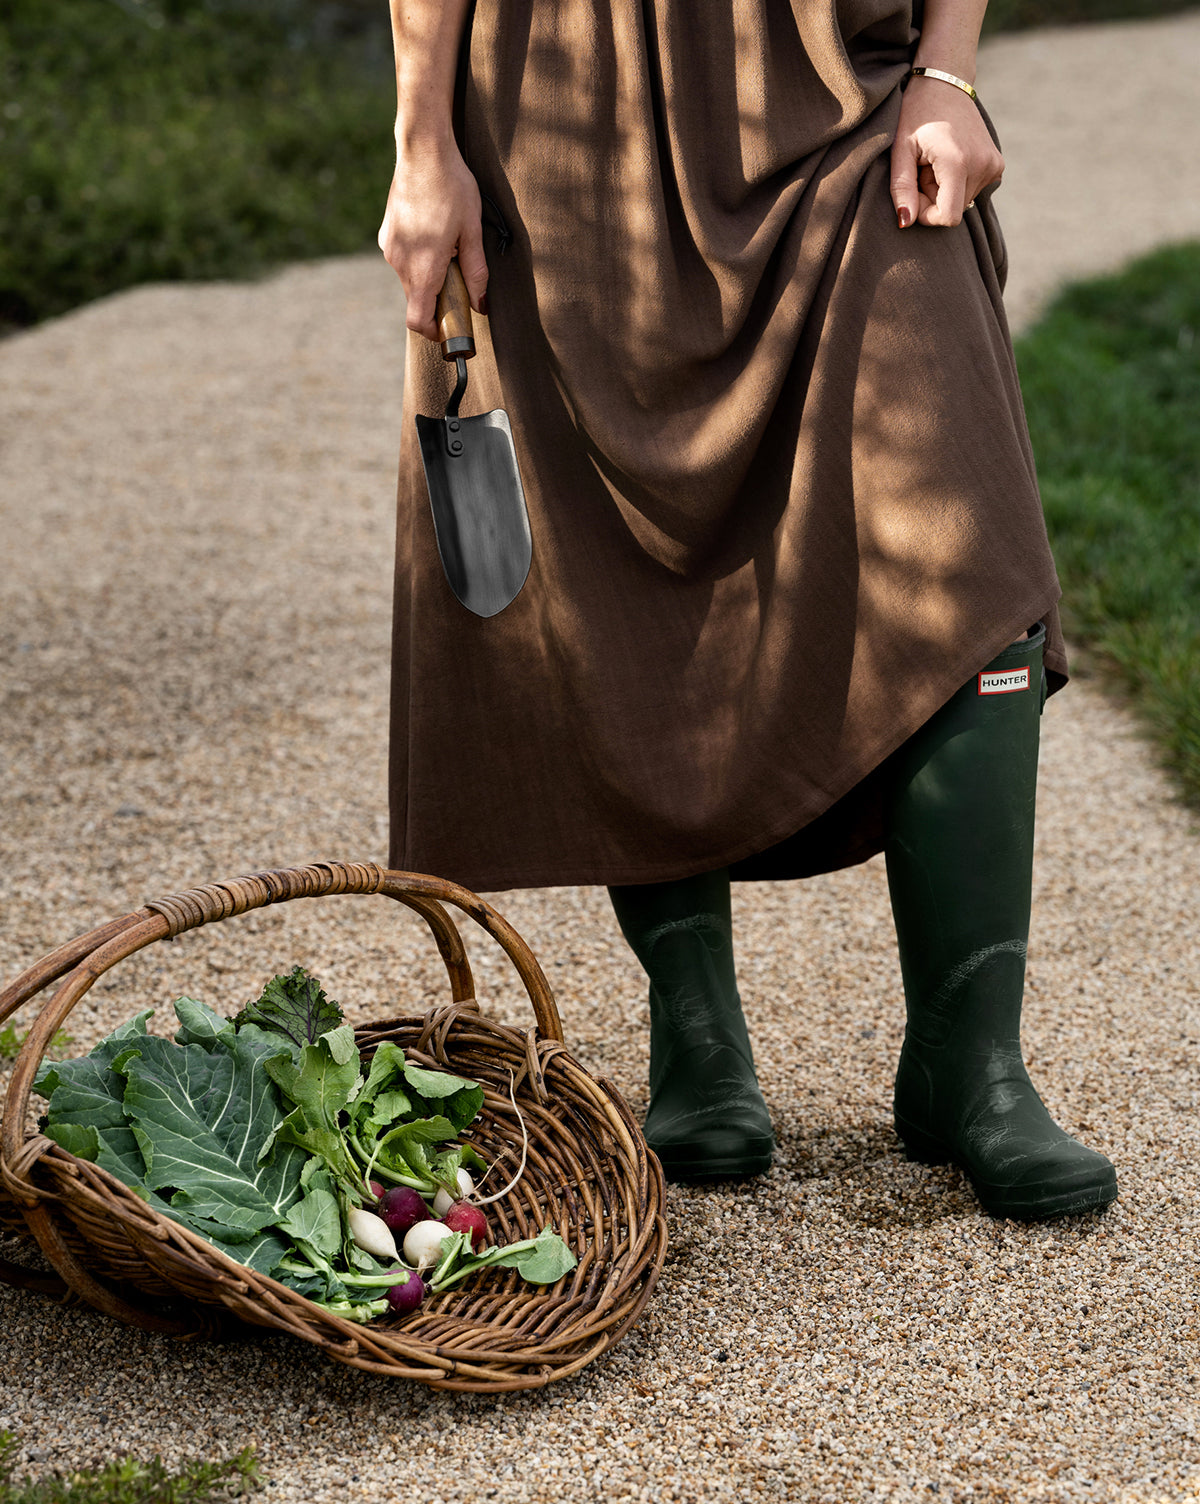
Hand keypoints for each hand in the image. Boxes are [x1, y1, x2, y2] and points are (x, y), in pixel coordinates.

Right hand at [377, 138, 487, 340]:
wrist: (422, 150)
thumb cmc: (452, 187)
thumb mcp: (473, 231)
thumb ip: (476, 272)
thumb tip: (480, 306)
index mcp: (423, 267)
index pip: (418, 320)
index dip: (433, 332)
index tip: (449, 328)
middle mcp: (400, 262)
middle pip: (416, 301)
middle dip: (437, 301)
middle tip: (460, 283)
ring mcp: (390, 248)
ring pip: (410, 280)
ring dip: (428, 277)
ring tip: (448, 250)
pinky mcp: (386, 234)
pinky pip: (403, 260)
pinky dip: (418, 260)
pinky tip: (433, 235)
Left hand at [889, 75, 1003, 229]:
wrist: (945, 82)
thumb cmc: (917, 114)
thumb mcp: (901, 150)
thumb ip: (901, 188)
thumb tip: (906, 223)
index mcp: (959, 163)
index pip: (947, 217)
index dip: (926, 214)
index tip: (915, 191)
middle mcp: (983, 165)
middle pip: (953, 210)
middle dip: (933, 199)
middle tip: (923, 169)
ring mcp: (994, 164)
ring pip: (962, 201)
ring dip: (944, 190)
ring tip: (936, 161)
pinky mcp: (997, 164)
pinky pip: (972, 190)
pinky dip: (957, 182)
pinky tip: (949, 159)